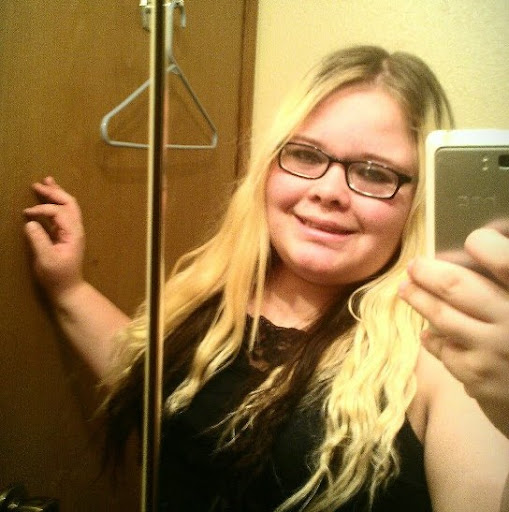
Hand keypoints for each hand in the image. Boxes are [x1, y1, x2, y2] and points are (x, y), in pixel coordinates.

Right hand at [24, 177, 85, 302]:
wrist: (68, 288)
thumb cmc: (58, 276)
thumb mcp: (46, 259)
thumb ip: (39, 240)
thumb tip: (30, 222)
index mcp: (73, 233)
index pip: (59, 212)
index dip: (42, 209)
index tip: (26, 214)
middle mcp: (75, 229)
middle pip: (68, 203)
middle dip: (54, 192)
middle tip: (38, 183)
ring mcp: (72, 231)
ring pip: (68, 206)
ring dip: (57, 194)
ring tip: (46, 181)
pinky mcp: (66, 234)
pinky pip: (63, 213)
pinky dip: (55, 203)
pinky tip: (48, 198)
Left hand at [398, 227, 508, 436]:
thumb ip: (505, 280)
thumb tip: (485, 245)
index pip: (506, 260)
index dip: (485, 243)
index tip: (473, 240)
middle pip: (457, 286)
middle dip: (428, 272)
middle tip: (414, 266)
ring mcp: (492, 351)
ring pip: (441, 317)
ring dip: (418, 299)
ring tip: (406, 289)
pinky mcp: (477, 376)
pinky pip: (444, 349)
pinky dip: (434, 339)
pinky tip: (430, 334)